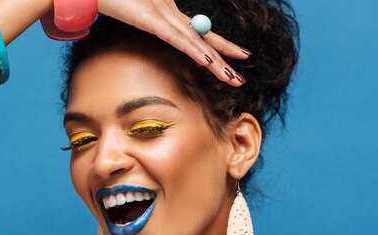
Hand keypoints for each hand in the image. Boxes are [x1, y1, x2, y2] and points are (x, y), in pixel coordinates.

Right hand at [53, 0, 249, 85]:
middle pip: (204, 39)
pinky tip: (208, 63)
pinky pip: (178, 39)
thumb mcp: (135, 14)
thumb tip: (154, 31)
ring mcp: (163, 15)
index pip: (200, 33)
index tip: (240, 55)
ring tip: (232, 78)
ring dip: (216, 62)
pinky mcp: (153, 19)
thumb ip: (148, 23)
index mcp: (168, 14)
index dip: (221, 45)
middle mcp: (171, 13)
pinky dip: (194, 51)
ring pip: (196, 43)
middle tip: (242, 76)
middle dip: (226, 58)